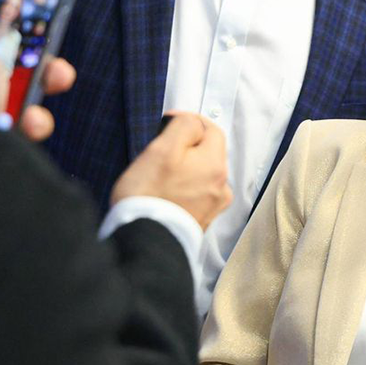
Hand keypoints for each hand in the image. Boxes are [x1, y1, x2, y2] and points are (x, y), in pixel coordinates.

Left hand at [0, 0, 76, 142]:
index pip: (9, 58)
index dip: (33, 45)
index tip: (47, 31)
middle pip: (25, 92)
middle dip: (49, 80)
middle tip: (59, 73)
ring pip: (19, 127)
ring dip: (36, 120)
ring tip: (35, 118)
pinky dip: (9, 147)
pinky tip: (8, 137)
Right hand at [111, 112, 230, 229]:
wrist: (144, 243)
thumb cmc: (149, 195)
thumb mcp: (163, 148)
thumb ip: (184, 127)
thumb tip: (193, 123)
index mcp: (215, 165)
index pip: (212, 129)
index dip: (189, 121)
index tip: (167, 124)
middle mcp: (221, 187)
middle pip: (208, 153)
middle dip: (186, 147)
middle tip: (159, 152)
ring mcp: (213, 207)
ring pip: (201, 174)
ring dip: (185, 169)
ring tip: (159, 176)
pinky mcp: (201, 222)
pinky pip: (196, 195)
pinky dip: (184, 189)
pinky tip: (165, 194)